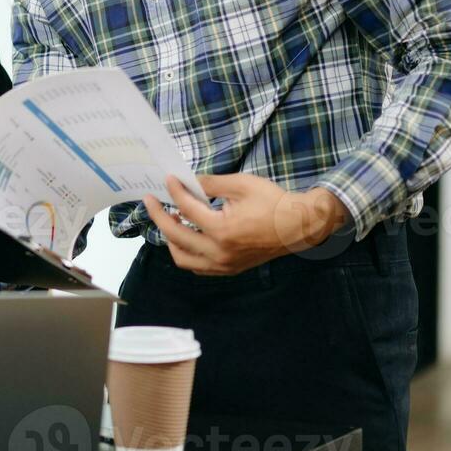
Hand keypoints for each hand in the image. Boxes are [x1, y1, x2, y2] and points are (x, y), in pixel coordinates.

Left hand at [141, 174, 349, 275]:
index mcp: (222, 230)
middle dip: (159, 216)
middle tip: (151, 201)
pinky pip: (198, 266)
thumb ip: (209, 184)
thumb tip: (187, 182)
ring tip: (170, 218)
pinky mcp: (229, 269)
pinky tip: (187, 235)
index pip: (186, 210)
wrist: (300, 226)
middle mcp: (219, 252)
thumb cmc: (273, 202)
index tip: (166, 180)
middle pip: (175, 235)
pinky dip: (186, 252)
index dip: (174, 192)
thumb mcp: (240, 184)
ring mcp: (224, 264)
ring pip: (182, 258)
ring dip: (171, 238)